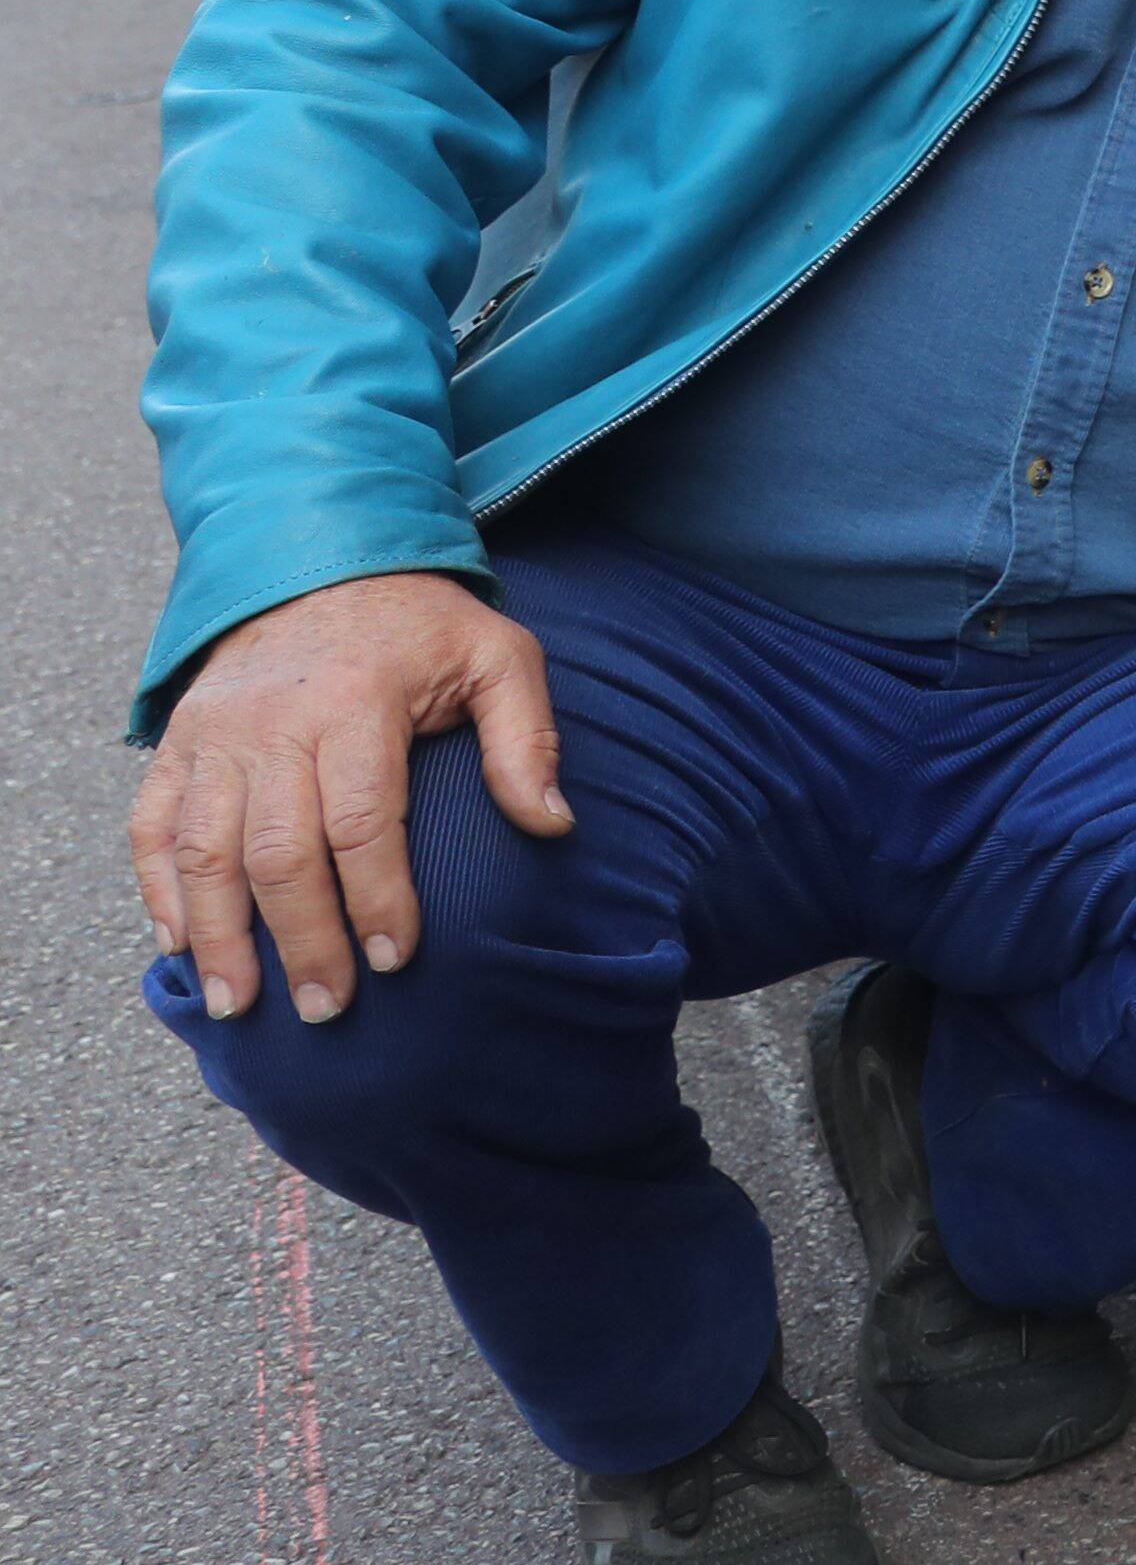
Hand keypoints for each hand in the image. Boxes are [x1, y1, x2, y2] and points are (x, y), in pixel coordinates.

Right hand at [130, 573, 564, 1023]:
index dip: (377, 897)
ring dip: (216, 935)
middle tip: (325, 1008)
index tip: (396, 960)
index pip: (361, 820)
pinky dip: (157, 888)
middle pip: (276, 850)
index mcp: (354, 701)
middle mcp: (269, 721)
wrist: (316, 556)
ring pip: (202, 849)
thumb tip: (554, 826)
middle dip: (298, 939)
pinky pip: (151, 825)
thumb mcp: (497, 656)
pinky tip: (178, 943)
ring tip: (236, 1004)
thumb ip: (527, 739)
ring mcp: (212, 733)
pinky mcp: (176, 742)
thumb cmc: (421, 623)